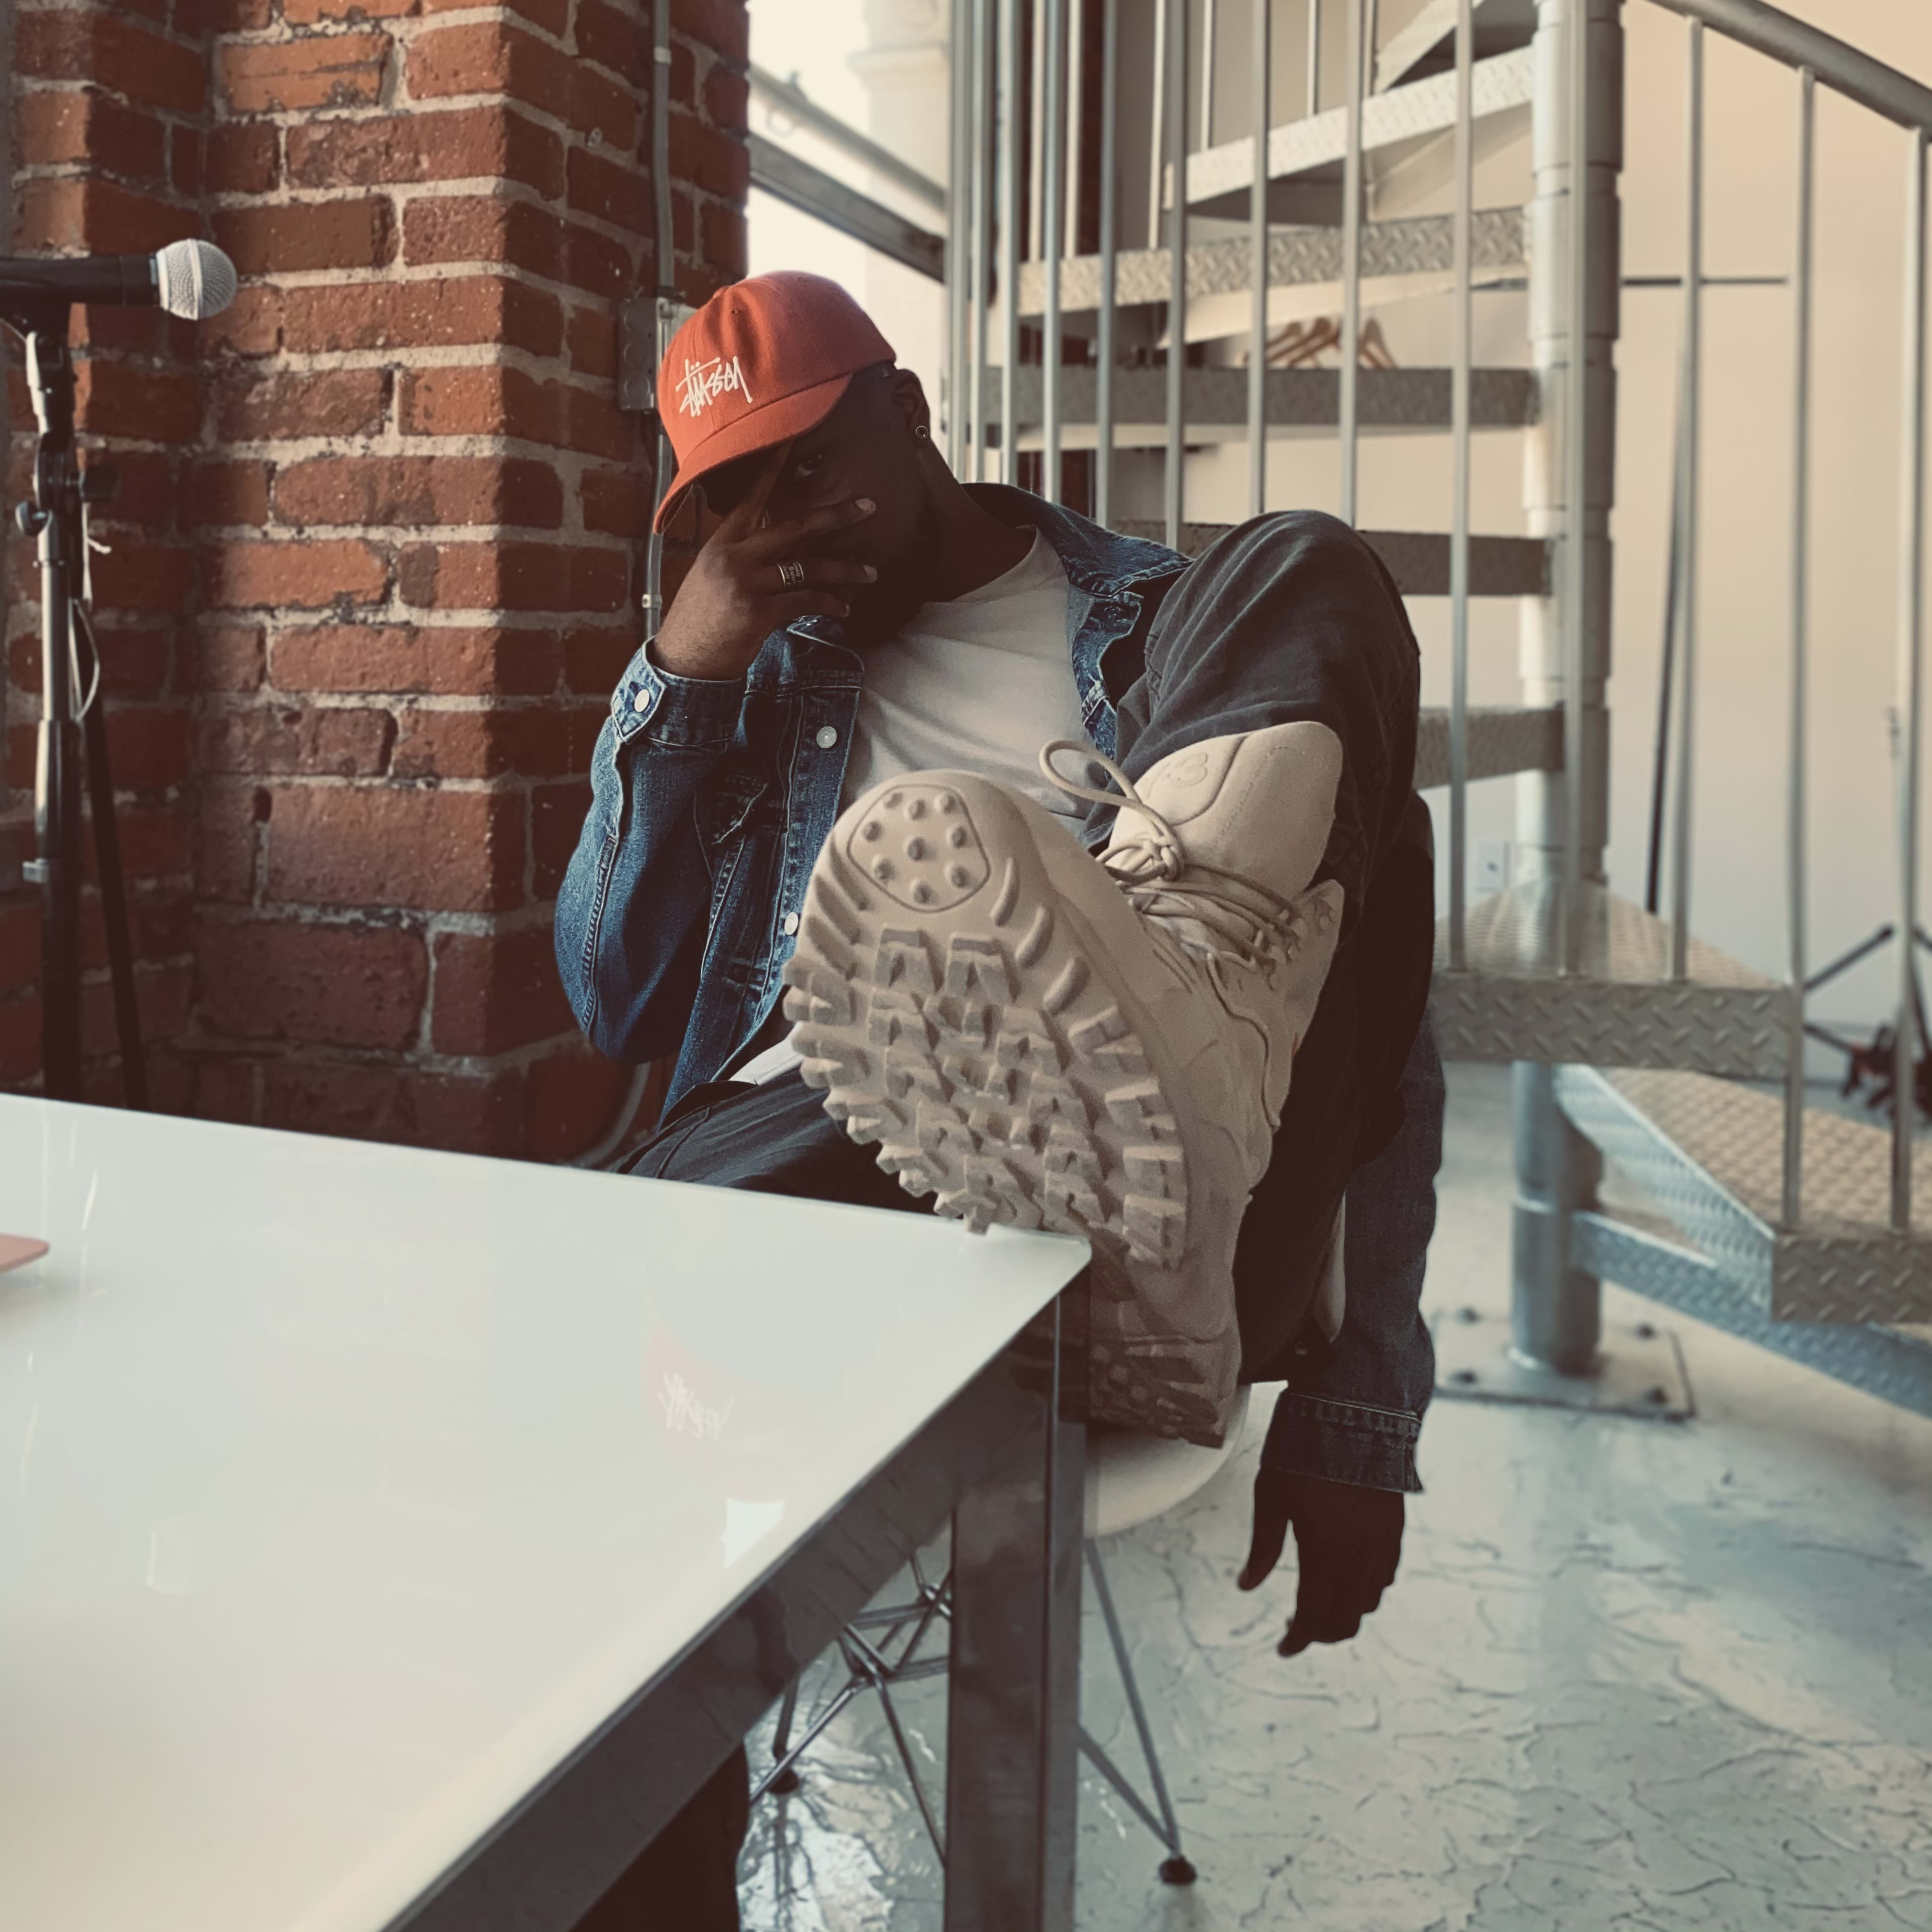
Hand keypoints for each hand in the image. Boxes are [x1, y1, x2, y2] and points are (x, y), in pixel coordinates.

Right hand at [652, 444, 877, 680]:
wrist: (684, 661)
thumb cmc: (701, 622)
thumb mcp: (712, 579)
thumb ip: (741, 558)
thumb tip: (778, 550)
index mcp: (721, 544)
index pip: (751, 498)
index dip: (772, 470)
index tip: (792, 442)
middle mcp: (733, 557)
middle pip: (792, 526)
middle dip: (834, 516)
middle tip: (867, 507)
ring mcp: (745, 583)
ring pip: (806, 566)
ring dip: (843, 570)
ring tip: (870, 572)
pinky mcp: (757, 611)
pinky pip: (804, 601)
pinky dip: (828, 604)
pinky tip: (843, 608)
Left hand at [1237, 1468, 1404, 1656]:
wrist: (1352, 1412)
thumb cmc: (1301, 1451)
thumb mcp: (1270, 1496)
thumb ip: (1262, 1547)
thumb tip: (1246, 1586)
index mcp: (1325, 1550)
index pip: (1314, 1615)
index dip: (1298, 1639)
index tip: (1283, 1649)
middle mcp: (1359, 1553)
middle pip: (1346, 1619)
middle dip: (1320, 1631)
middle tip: (1296, 1627)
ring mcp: (1382, 1542)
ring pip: (1369, 1601)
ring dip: (1344, 1611)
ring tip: (1318, 1600)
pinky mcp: (1395, 1528)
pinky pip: (1385, 1575)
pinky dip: (1366, 1587)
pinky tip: (1345, 1575)